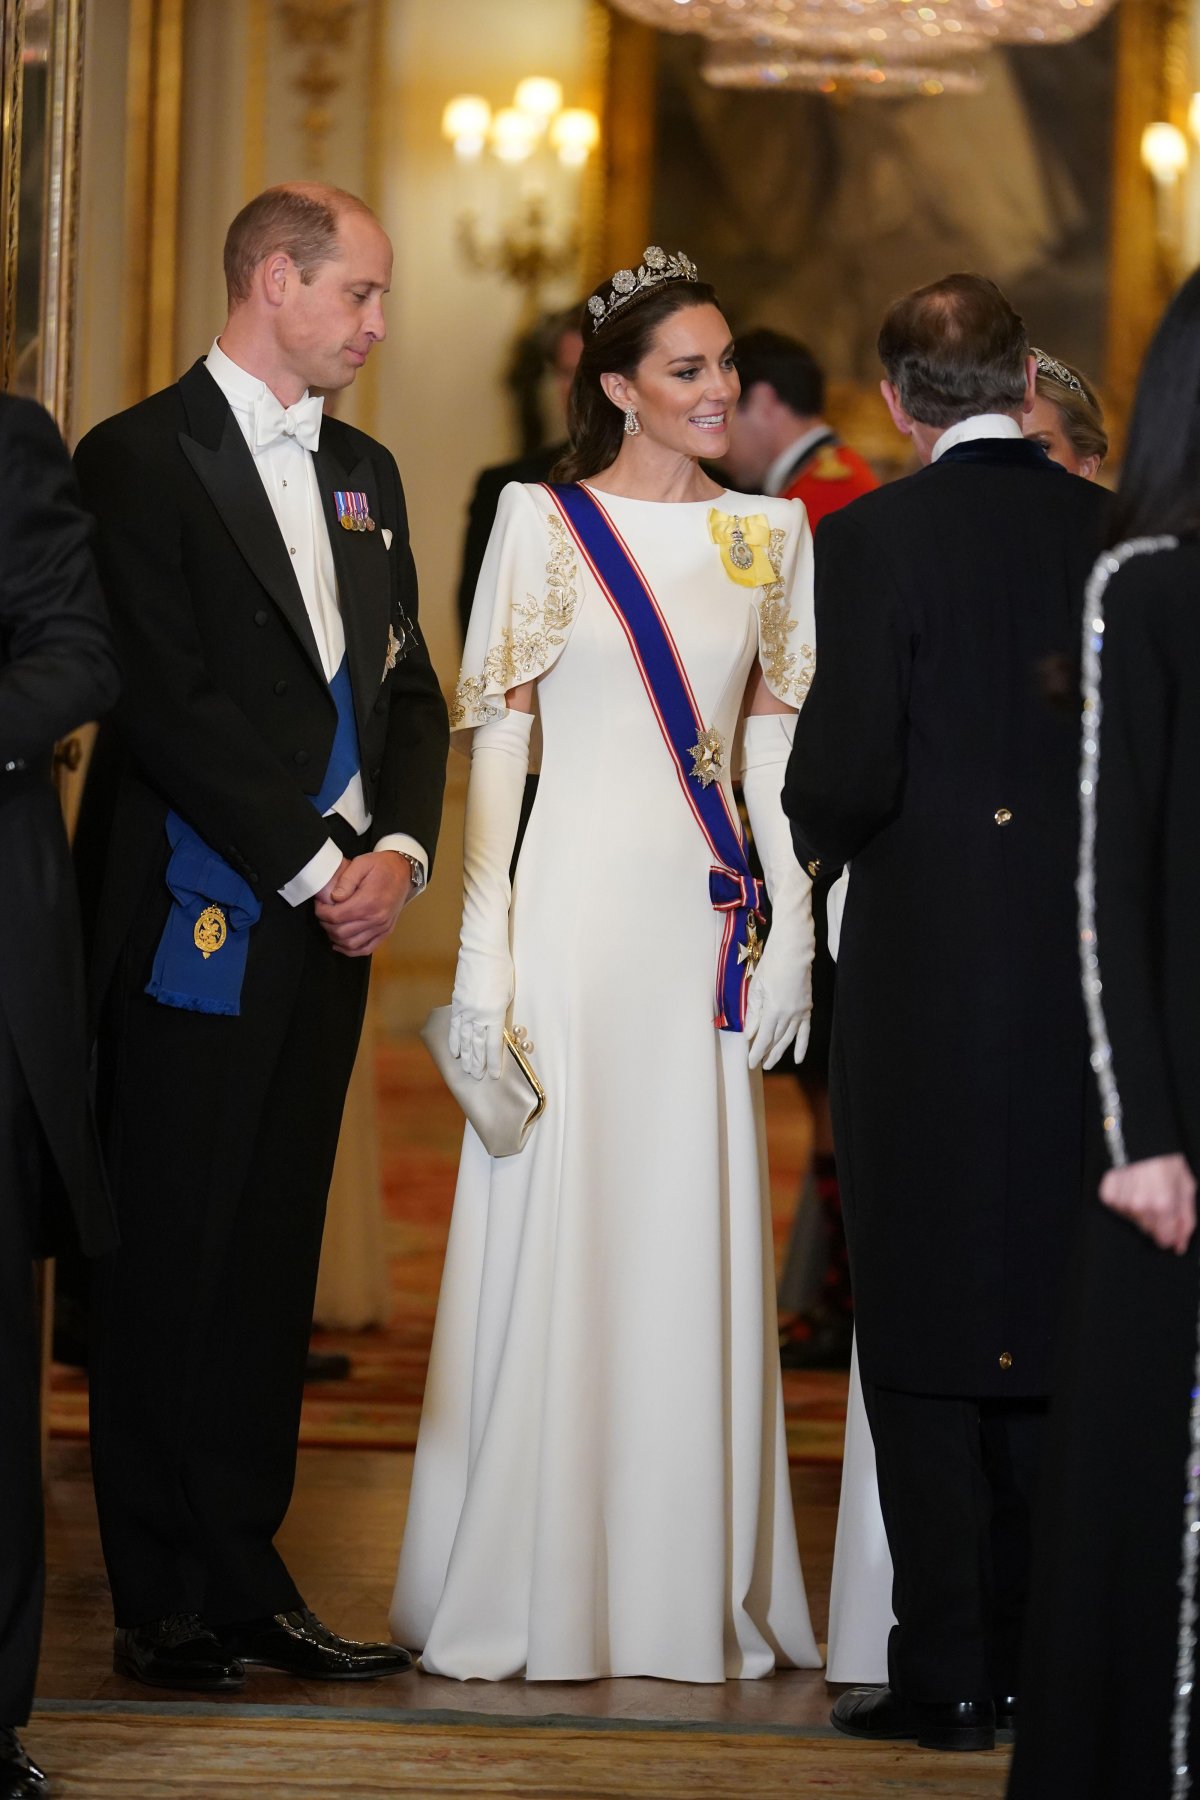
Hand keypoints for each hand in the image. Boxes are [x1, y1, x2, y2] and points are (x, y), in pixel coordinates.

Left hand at [314, 850, 412, 956]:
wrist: (404, 871)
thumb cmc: (381, 866)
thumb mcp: (361, 863)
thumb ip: (346, 880)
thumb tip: (334, 898)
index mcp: (369, 902)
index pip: (336, 916)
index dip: (322, 912)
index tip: (319, 904)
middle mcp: (376, 919)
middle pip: (341, 932)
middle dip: (326, 924)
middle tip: (323, 913)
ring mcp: (382, 928)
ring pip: (351, 944)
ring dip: (335, 938)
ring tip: (331, 925)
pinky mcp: (386, 932)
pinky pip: (366, 949)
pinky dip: (351, 950)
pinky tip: (340, 944)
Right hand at [448, 948, 512, 1082]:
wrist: (483, 950)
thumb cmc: (502, 970)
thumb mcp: (509, 994)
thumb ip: (501, 1014)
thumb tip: (495, 1029)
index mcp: (495, 1013)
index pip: (493, 1044)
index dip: (494, 1062)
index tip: (494, 1076)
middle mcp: (478, 1014)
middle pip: (477, 1045)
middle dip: (478, 1063)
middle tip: (478, 1078)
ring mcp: (465, 1009)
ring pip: (464, 1039)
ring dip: (466, 1056)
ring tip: (466, 1070)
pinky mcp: (457, 1002)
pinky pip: (454, 1026)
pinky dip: (454, 1040)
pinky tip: (455, 1051)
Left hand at [744, 926, 812, 1071]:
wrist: (794, 951)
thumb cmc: (772, 964)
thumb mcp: (756, 988)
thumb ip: (753, 1013)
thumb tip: (749, 1033)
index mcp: (773, 1010)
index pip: (763, 1038)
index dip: (756, 1052)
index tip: (750, 1062)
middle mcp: (788, 1014)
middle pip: (775, 1040)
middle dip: (766, 1054)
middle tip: (759, 1065)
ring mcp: (800, 1011)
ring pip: (788, 1038)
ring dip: (780, 1052)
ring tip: (771, 1063)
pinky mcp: (807, 1007)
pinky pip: (805, 1031)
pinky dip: (801, 1045)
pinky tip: (798, 1058)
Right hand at [1099, 1153, 1196, 1253]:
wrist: (1142, 1137)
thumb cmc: (1166, 1159)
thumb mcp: (1186, 1187)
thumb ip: (1186, 1219)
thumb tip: (1180, 1244)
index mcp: (1163, 1205)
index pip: (1164, 1239)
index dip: (1170, 1233)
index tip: (1171, 1223)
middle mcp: (1140, 1206)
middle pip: (1148, 1230)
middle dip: (1156, 1219)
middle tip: (1158, 1197)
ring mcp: (1122, 1201)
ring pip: (1133, 1219)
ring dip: (1139, 1208)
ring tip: (1144, 1188)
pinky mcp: (1108, 1194)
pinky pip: (1119, 1208)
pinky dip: (1125, 1200)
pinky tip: (1131, 1186)